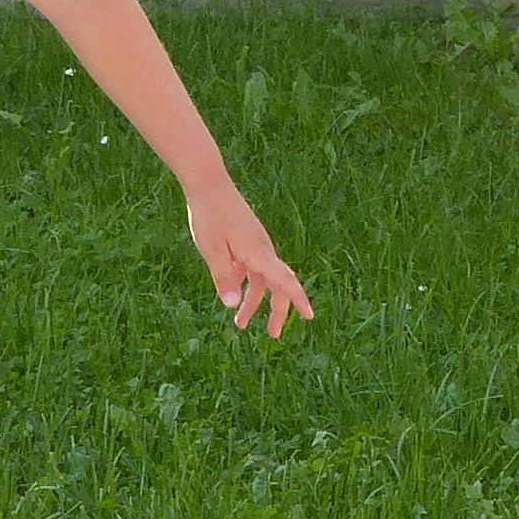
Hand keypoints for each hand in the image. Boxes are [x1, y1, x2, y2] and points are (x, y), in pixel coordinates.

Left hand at [186, 182, 312, 336]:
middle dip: (277, 311)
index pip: (285, 281)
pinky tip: (232, 292)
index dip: (299, 300)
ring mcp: (256, 245)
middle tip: (273, 335)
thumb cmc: (210, 216)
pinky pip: (252, 268)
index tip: (310, 317)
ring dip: (254, 301)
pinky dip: (245, 283)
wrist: (208, 184)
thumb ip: (224, 277)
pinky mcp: (247, 240)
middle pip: (277, 286)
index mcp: (259, 254)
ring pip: (261, 279)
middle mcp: (263, 250)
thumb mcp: (212, 250)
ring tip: (239, 324)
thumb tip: (233, 305)